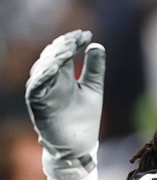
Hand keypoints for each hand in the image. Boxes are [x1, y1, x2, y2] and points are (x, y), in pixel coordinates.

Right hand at [25, 29, 105, 160]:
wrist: (79, 146)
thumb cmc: (84, 119)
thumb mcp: (93, 89)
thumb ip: (94, 69)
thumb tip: (97, 45)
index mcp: (63, 76)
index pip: (64, 52)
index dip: (73, 41)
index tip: (87, 34)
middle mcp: (50, 81)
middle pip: (52, 56)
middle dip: (64, 45)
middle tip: (78, 38)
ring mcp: (42, 92)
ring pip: (42, 68)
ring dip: (54, 57)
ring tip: (68, 49)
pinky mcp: (37, 105)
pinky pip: (35, 87)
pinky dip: (43, 76)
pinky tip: (54, 67)